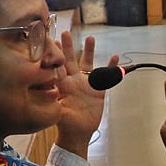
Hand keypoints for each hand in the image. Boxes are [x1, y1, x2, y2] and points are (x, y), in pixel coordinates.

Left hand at [55, 31, 119, 157]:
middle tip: (66, 32)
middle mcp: (73, 81)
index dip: (54, 54)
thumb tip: (51, 90)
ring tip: (91, 38)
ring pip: (87, 64)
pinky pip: (106, 77)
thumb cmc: (66, 125)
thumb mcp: (58, 113)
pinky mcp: (98, 91)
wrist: (79, 133)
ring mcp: (86, 85)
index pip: (57, 66)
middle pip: (70, 60)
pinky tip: (115, 57)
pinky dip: (111, 67)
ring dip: (89, 51)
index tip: (52, 40)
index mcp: (62, 85)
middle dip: (68, 46)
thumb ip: (56, 102)